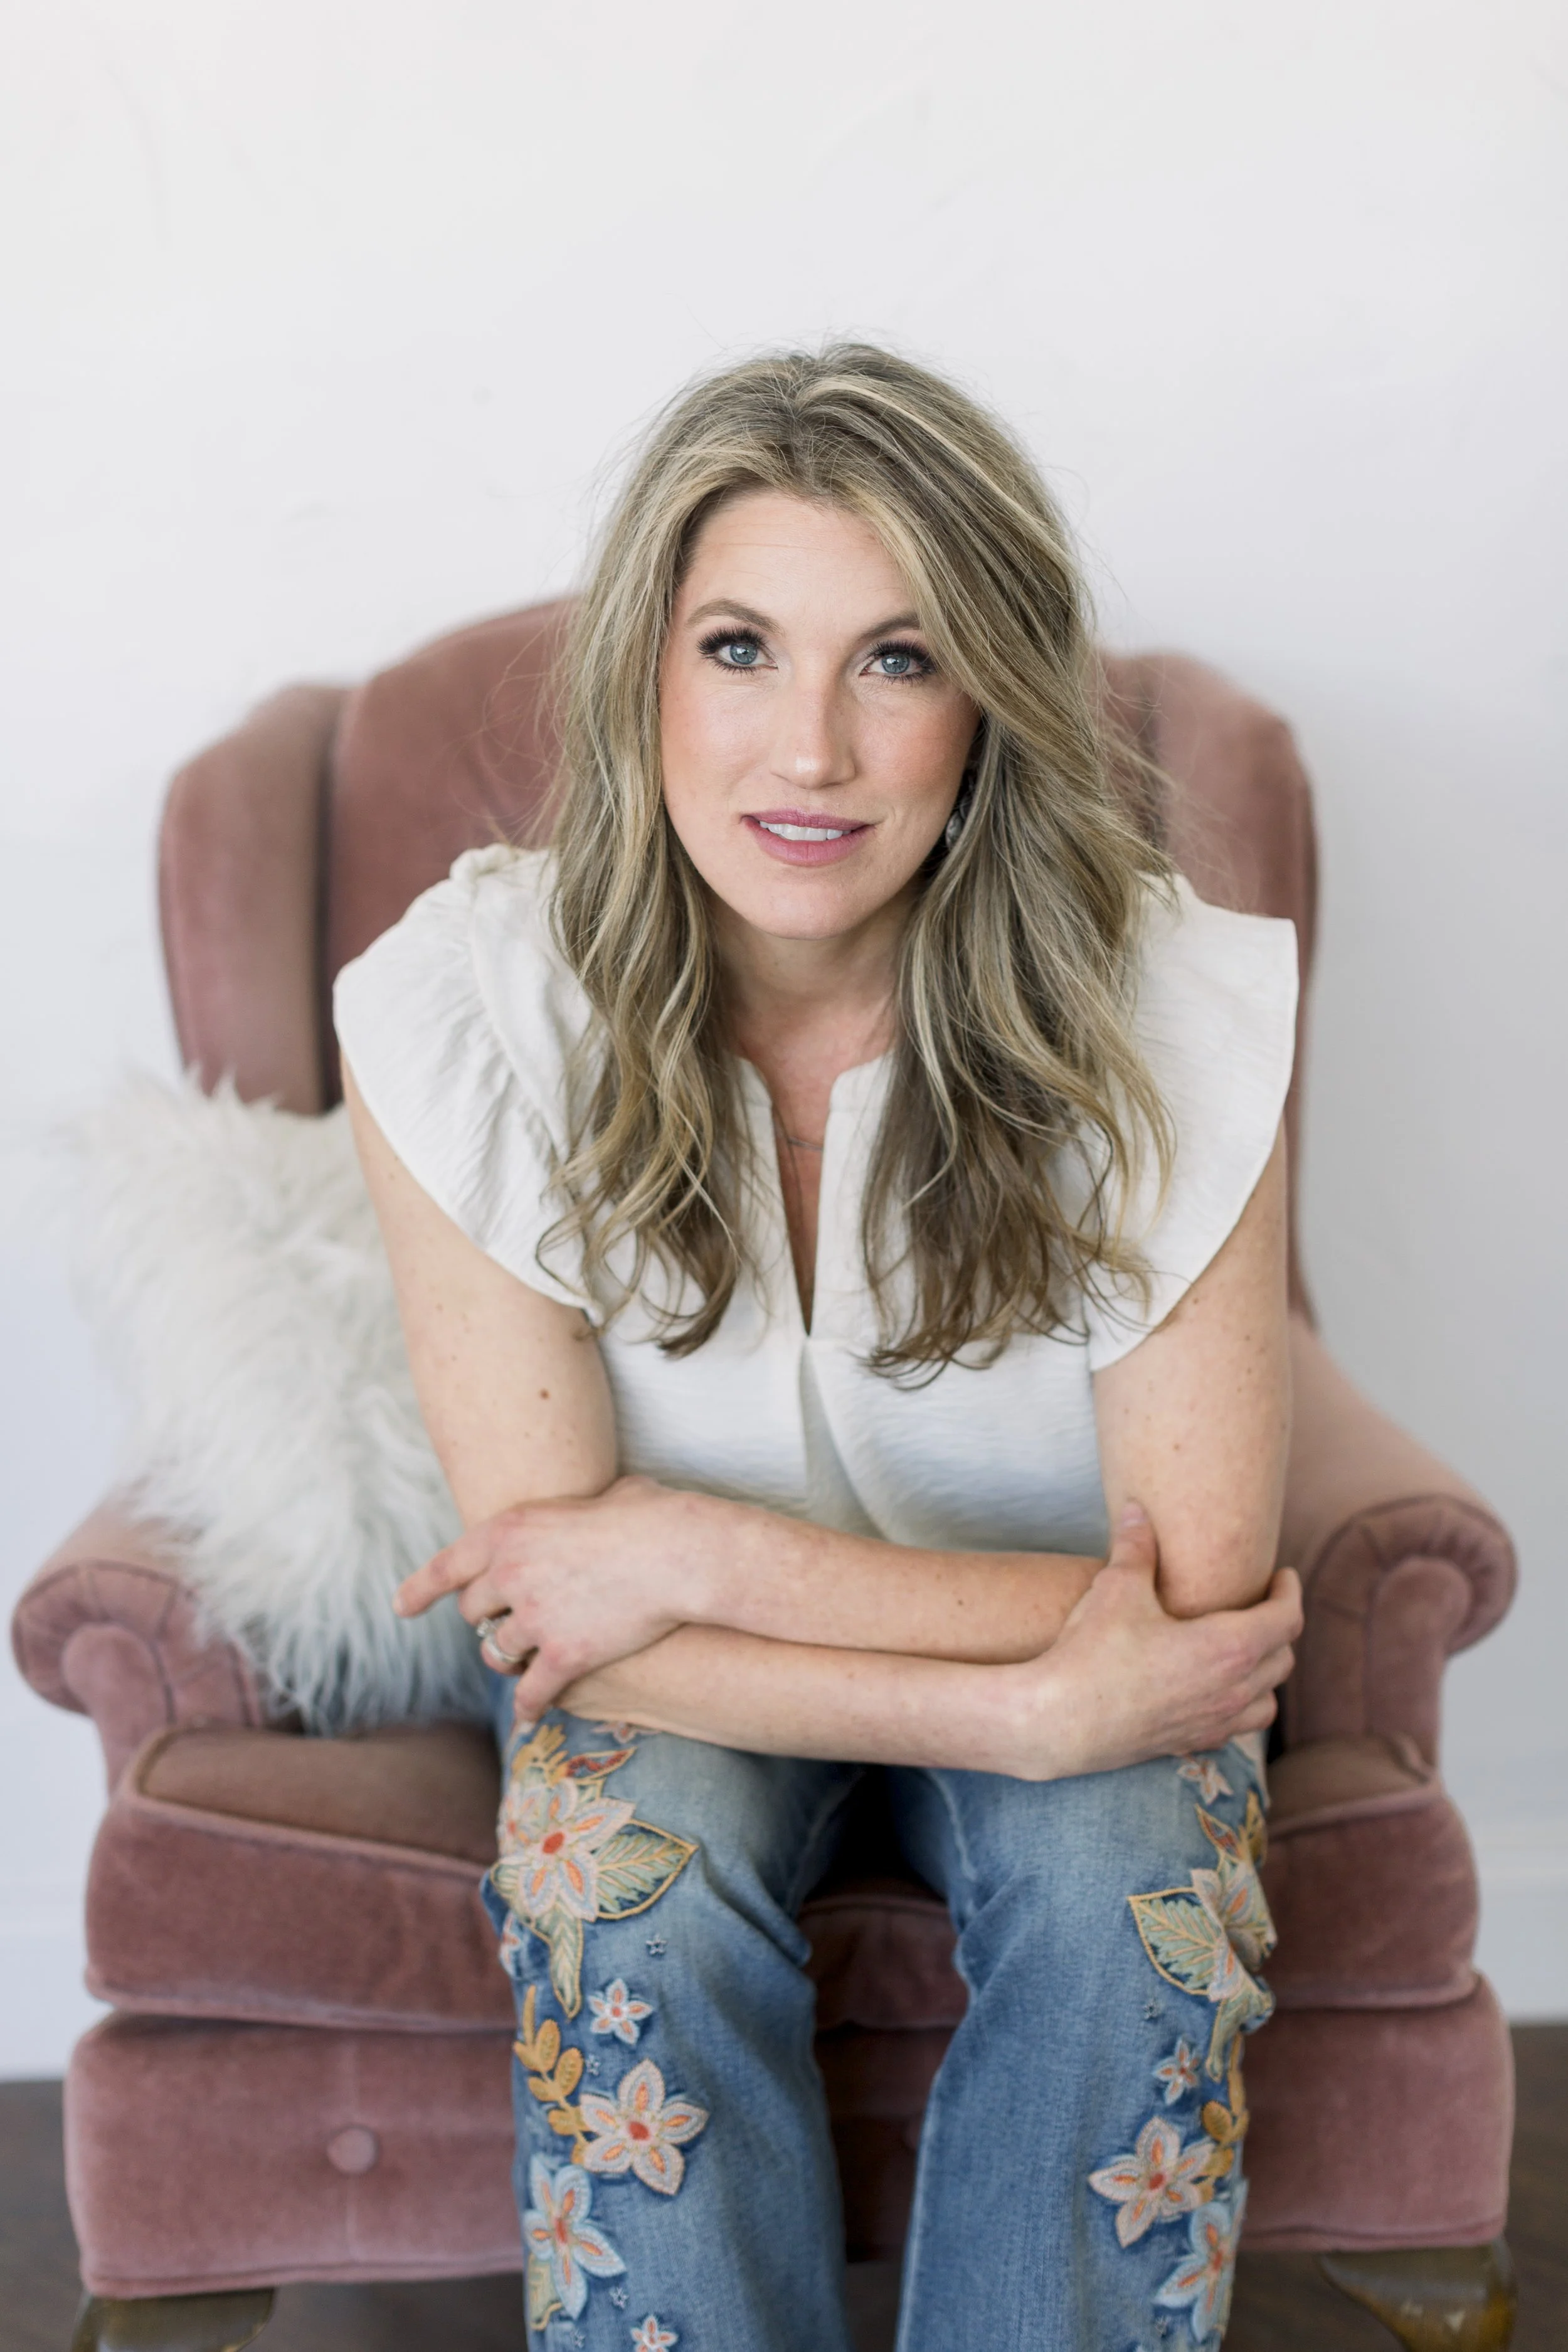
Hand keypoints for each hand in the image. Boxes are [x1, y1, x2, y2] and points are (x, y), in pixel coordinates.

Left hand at [394, 1476, 716, 1718]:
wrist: (681, 1553)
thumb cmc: (653, 1516)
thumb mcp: (601, 1496)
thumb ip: (581, 1512)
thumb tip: (604, 1507)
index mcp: (510, 1529)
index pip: (447, 1565)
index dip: (420, 1589)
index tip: (402, 1607)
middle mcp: (510, 1573)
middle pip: (473, 1610)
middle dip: (487, 1618)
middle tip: (507, 1622)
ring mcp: (535, 1617)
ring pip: (496, 1650)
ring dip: (506, 1657)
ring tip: (520, 1664)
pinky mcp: (564, 1655)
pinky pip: (531, 1690)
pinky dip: (529, 1704)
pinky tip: (532, 1715)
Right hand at [1008, 1504, 1301, 1780]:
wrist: (1062, 1720)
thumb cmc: (1095, 1653)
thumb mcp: (1116, 1589)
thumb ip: (1135, 1547)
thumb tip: (1136, 1511)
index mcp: (1229, 1647)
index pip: (1286, 1619)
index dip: (1289, 1592)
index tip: (1282, 1575)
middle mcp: (1233, 1688)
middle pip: (1283, 1657)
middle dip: (1279, 1627)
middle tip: (1259, 1604)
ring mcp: (1216, 1722)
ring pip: (1268, 1699)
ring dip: (1265, 1673)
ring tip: (1246, 1652)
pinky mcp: (1193, 1743)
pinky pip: (1238, 1727)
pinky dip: (1240, 1706)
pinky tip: (1215, 1692)